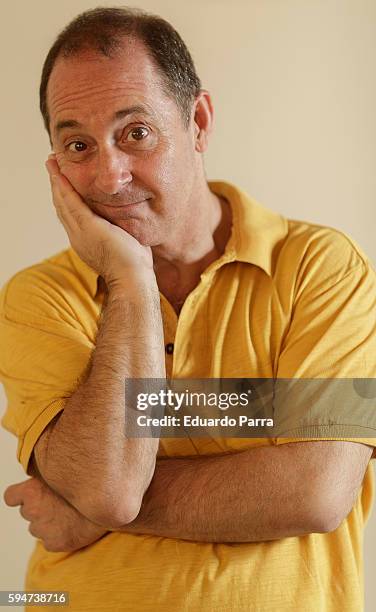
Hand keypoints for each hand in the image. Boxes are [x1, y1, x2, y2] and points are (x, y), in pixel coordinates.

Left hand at [3, 477, 107, 551]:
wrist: (109, 501)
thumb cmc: (88, 481)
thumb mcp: (65, 470)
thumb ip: (48, 474)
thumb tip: (40, 473)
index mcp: (32, 491)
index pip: (10, 497)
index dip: (20, 496)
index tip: (30, 496)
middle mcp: (34, 510)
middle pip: (27, 512)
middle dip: (38, 508)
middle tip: (58, 503)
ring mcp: (43, 529)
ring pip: (37, 527)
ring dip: (48, 523)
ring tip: (68, 514)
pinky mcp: (55, 543)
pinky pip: (50, 541)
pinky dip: (59, 536)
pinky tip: (73, 526)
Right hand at [45, 156, 154, 287]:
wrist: (132, 279)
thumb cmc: (134, 267)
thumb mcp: (124, 243)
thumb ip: (121, 230)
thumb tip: (130, 220)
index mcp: (86, 241)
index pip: (71, 215)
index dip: (65, 197)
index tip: (63, 182)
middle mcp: (78, 236)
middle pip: (62, 206)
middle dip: (56, 185)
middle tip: (52, 165)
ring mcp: (80, 232)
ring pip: (62, 201)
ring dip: (56, 181)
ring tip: (51, 163)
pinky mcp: (87, 226)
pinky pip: (71, 202)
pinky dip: (63, 186)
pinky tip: (59, 173)